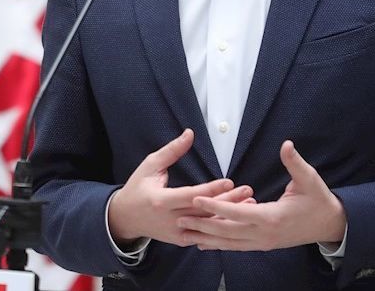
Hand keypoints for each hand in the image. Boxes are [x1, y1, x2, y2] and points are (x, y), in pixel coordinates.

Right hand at [107, 129, 250, 245]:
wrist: (126, 217)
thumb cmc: (138, 188)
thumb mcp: (151, 165)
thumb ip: (172, 151)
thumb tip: (190, 134)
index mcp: (161, 200)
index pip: (192, 196)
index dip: (211, 190)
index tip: (230, 182)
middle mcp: (170, 219)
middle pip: (204, 211)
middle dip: (228, 202)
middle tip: (247, 191)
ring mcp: (177, 232)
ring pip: (207, 225)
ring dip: (229, 215)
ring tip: (249, 204)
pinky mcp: (181, 240)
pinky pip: (204, 234)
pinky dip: (219, 227)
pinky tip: (236, 219)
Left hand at [178, 140, 345, 250]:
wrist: (330, 225)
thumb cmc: (319, 200)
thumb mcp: (310, 179)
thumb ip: (295, 163)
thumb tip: (286, 145)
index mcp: (273, 217)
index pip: (239, 213)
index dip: (216, 205)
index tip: (197, 198)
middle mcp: (265, 234)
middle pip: (228, 232)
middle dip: (203, 225)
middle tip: (180, 219)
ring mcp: (264, 242)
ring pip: (230, 243)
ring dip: (207, 238)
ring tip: (185, 233)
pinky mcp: (263, 244)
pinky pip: (237, 246)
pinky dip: (220, 244)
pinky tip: (205, 241)